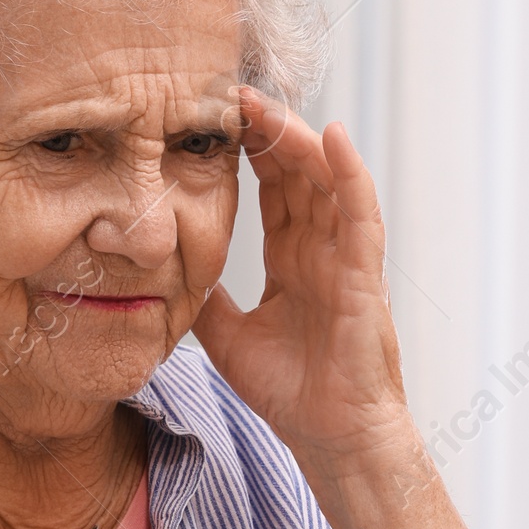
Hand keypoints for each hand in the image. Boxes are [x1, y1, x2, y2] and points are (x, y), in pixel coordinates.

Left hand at [194, 86, 413, 480]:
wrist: (329, 437)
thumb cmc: (291, 392)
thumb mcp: (226, 336)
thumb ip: (205, 296)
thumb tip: (165, 268)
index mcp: (292, 260)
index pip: (272, 189)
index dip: (248, 151)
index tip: (215, 116)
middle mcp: (320, 250)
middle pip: (296, 173)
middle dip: (266, 130)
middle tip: (231, 91)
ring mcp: (344, 258)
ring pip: (325, 180)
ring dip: (298, 138)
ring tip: (265, 103)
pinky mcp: (364, 274)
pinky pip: (360, 213)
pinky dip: (349, 173)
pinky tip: (333, 136)